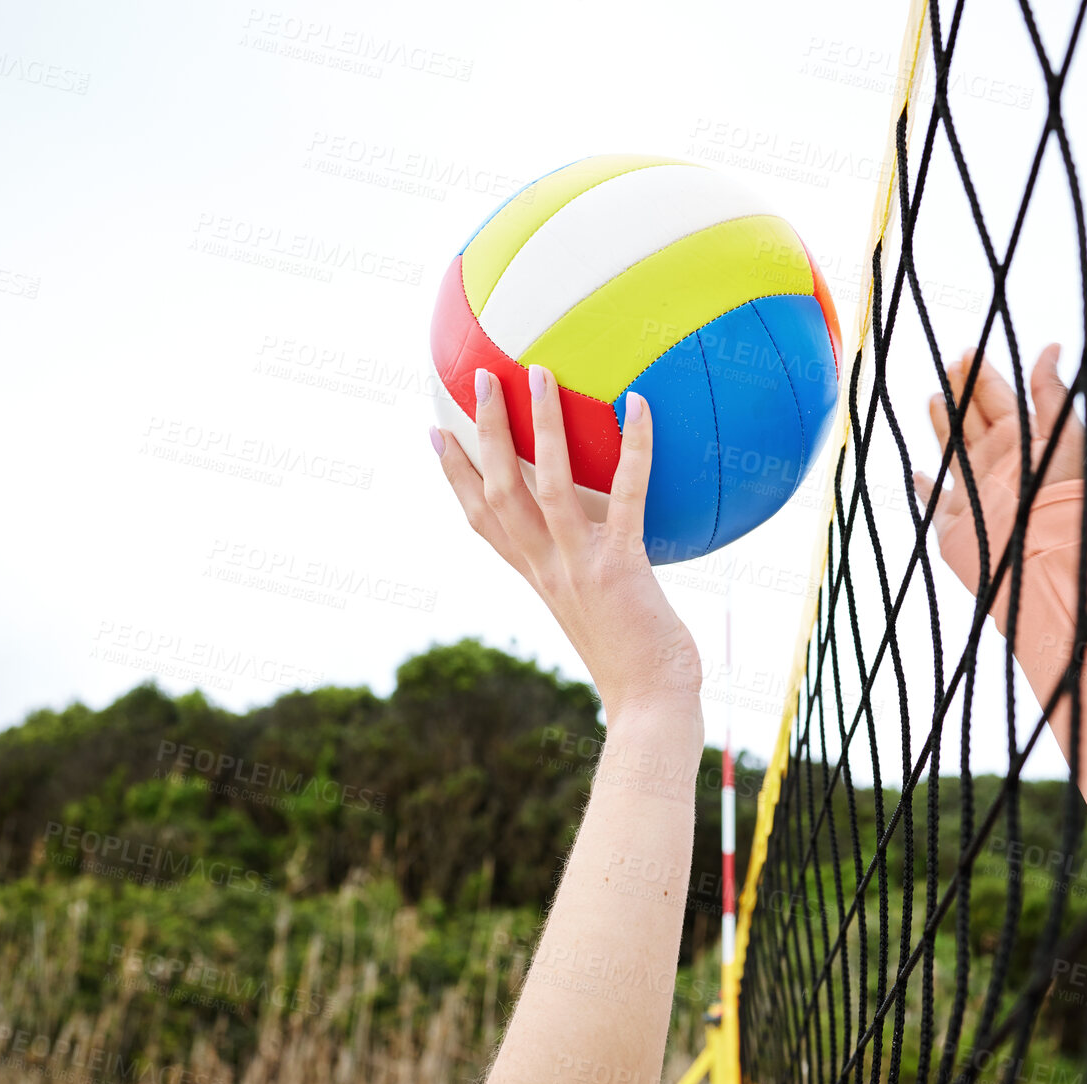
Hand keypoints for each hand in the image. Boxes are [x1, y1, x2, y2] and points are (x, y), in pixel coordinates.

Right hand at [432, 365, 702, 724]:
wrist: (651, 707)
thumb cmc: (637, 663)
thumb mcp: (602, 612)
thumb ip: (594, 575)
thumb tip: (612, 540)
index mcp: (537, 577)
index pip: (481, 520)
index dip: (455, 476)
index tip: (436, 434)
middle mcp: (547, 568)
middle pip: (498, 490)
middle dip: (484, 432)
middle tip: (478, 378)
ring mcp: (579, 566)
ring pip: (546, 484)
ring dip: (538, 426)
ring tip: (536, 372)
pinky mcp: (621, 567)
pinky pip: (625, 495)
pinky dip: (633, 447)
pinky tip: (639, 404)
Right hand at [910, 344, 1086, 597]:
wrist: (1040, 558)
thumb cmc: (1059, 496)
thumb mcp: (1062, 434)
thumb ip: (1050, 391)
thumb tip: (1051, 346)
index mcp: (1023, 442)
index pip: (1000, 399)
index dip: (983, 375)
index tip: (969, 351)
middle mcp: (996, 464)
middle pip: (974, 419)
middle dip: (962, 392)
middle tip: (950, 364)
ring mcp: (973, 492)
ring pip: (952, 450)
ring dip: (943, 425)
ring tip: (934, 398)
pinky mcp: (953, 522)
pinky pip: (933, 500)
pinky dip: (924, 487)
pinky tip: (919, 473)